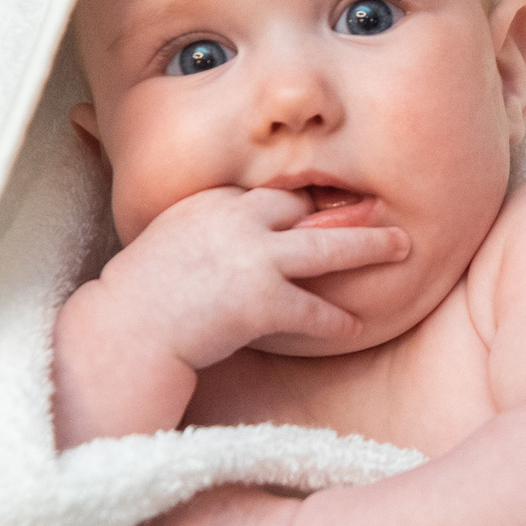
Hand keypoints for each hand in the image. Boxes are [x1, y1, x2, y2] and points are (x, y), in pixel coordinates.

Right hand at [53, 188, 407, 445]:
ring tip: (403, 247)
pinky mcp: (262, 301)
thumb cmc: (138, 295)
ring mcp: (253, 258)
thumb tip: (219, 240)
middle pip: (308, 206)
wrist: (123, 330)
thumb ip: (202, 231)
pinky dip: (338, 319)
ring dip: (370, 247)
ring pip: (329, 246)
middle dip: (349, 208)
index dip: (302, 202)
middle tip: (384, 207)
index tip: (329, 203)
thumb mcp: (168, 240)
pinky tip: (357, 325)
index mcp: (214, 202)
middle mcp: (238, 220)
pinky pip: (314, 309)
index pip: (271, 195)